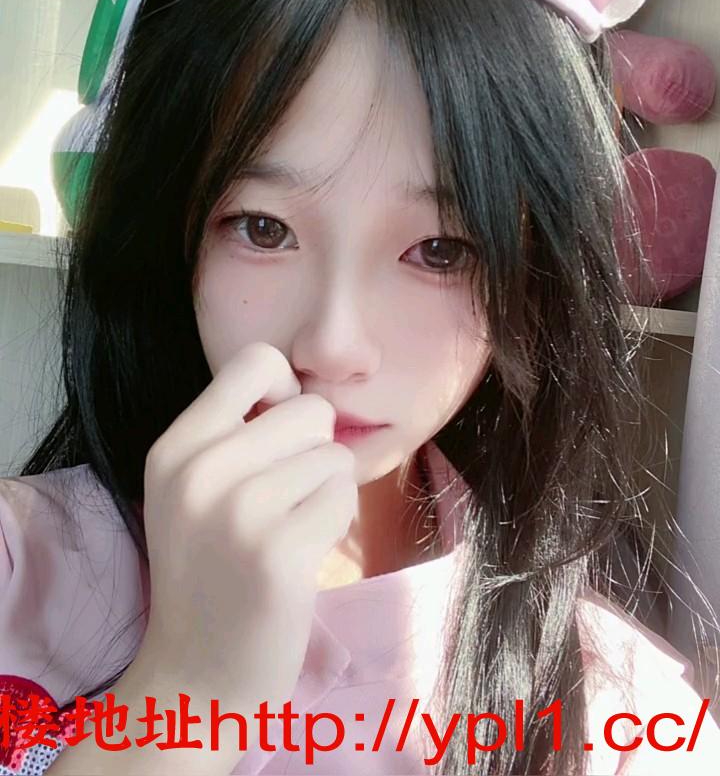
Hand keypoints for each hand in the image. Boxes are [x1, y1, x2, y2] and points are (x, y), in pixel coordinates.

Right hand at [132, 341, 356, 713]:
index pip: (256, 361)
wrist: (196, 676)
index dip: (284, 393)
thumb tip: (303, 393)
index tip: (278, 435)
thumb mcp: (190, 490)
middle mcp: (200, 471)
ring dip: (325, 491)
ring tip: (290, 529)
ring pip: (333, 454)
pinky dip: (334, 522)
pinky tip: (303, 553)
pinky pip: (343, 497)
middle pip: (309, 409)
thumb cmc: (206, 573)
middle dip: (312, 451)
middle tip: (284, 500)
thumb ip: (234, 434)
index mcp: (175, 447)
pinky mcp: (280, 553)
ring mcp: (239, 512)